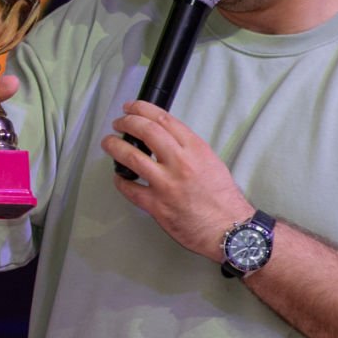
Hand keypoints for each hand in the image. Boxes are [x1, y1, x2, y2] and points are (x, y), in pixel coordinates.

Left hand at [102, 101, 250, 258]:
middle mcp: (180, 163)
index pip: (164, 119)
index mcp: (195, 149)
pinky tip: (118, 176)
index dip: (142, 109)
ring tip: (108, 143)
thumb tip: (164, 140)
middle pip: (146, 131)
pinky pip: (130, 189)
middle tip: (118, 123)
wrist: (229, 229)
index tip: (132, 108)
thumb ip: (187, 149)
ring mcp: (166, 184)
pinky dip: (120, 180)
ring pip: (131, 157)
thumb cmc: (223, 199)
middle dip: (127, 122)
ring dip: (115, 147)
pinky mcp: (156, 205)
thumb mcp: (211, 162)